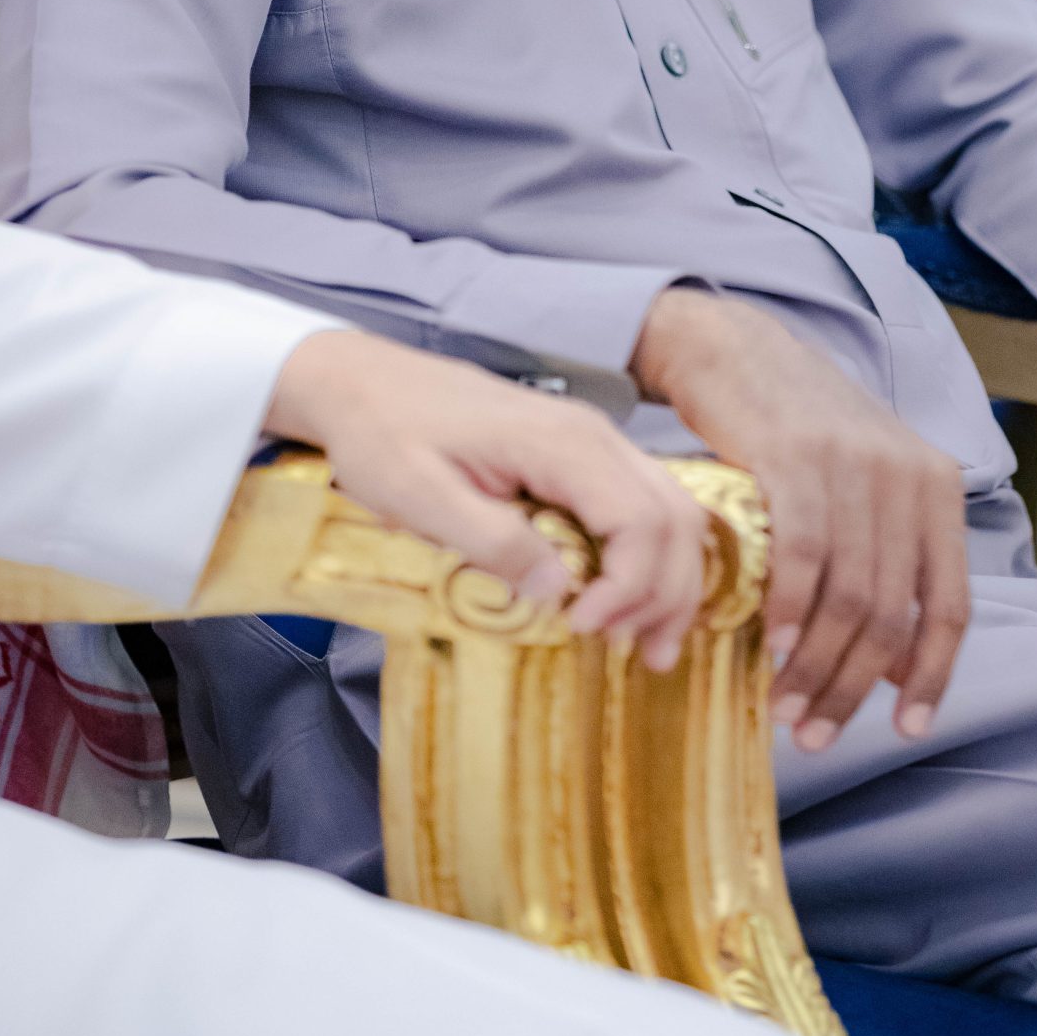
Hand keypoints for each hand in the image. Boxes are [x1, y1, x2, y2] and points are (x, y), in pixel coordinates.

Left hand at [266, 330, 707, 669]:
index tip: (583, 627)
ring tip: (653, 642)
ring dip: (671, 577)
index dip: (629, 585)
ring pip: (669, 507)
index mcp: (561, 444)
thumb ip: (493, 541)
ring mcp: (592, 438)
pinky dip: (652, 555)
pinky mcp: (579, 451)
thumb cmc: (384, 436)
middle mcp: (594, 435)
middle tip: (640, 653)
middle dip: (668, 591)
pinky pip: (642, 502)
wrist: (363, 382)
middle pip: (672, 515)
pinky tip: (633, 598)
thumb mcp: (420, 497)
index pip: (639, 519)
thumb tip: (558, 591)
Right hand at [633, 286, 970, 749]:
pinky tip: (773, 649)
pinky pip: (804, 554)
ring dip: (817, 667)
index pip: (950, 605)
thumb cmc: (800, 432)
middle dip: (854, 688)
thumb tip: (906, 671)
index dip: (932, 678)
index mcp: (936, 486)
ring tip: (786, 710)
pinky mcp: (794, 456)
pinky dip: (792, 611)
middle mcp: (905, 474)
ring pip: (850, 595)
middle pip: (893, 613)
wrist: (736, 348)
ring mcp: (852, 463)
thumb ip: (892, 566)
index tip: (904, 732)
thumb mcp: (866, 488)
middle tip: (814, 735)